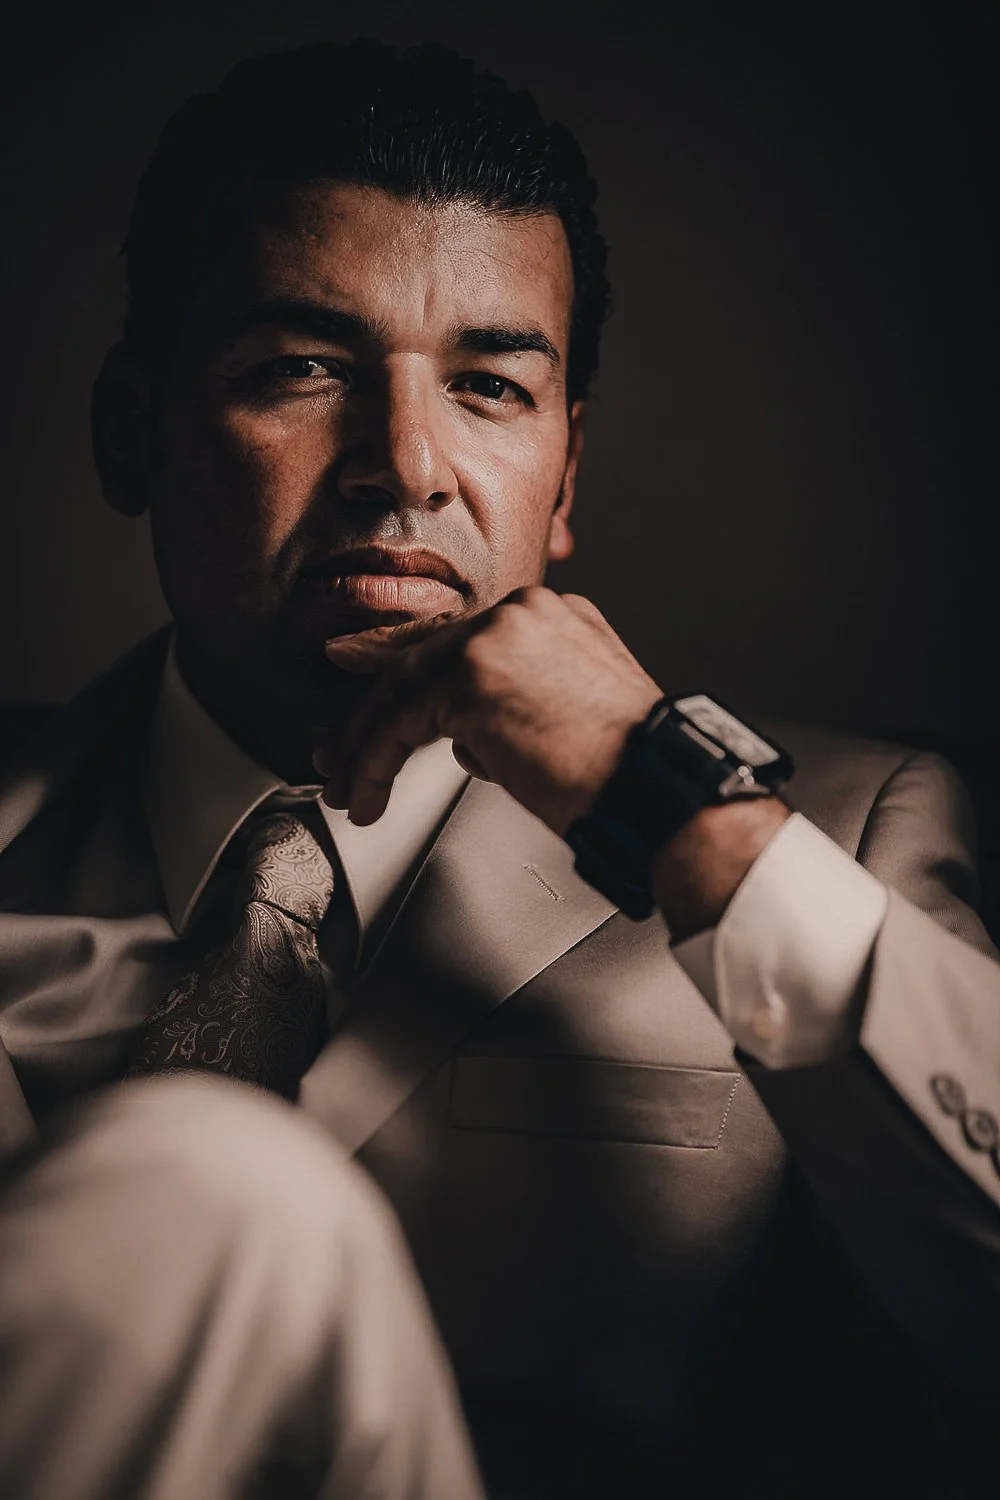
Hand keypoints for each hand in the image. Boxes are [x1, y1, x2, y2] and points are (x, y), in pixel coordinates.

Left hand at [315, 586, 662, 835]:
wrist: (655, 786)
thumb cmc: (627, 772)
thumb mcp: (573, 715)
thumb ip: (517, 704)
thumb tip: (465, 733)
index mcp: (552, 617)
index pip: (458, 642)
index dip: (403, 670)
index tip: (367, 691)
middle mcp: (523, 613)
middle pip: (423, 658)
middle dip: (372, 715)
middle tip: (341, 755)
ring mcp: (497, 636)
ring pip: (403, 686)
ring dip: (368, 746)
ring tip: (353, 790)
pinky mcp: (472, 674)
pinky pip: (399, 718)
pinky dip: (375, 761)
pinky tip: (370, 794)